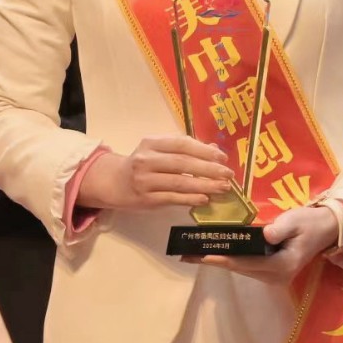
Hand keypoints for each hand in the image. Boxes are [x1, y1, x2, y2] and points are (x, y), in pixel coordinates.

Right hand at [77, 135, 235, 210]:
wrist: (114, 182)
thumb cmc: (144, 164)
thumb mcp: (160, 151)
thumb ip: (185, 149)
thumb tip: (216, 151)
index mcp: (152, 143)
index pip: (182, 144)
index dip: (204, 150)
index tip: (223, 157)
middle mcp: (146, 160)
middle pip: (183, 163)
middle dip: (209, 169)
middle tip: (228, 174)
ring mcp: (144, 180)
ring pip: (180, 183)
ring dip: (204, 186)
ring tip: (223, 188)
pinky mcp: (145, 198)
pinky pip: (172, 198)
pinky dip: (190, 199)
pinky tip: (205, 199)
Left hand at [190, 205, 337, 283]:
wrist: (327, 228)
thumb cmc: (311, 222)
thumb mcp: (296, 220)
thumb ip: (281, 228)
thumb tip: (264, 235)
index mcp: (282, 266)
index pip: (246, 262)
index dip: (223, 258)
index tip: (203, 255)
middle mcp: (276, 277)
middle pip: (239, 269)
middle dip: (214, 261)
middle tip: (188, 254)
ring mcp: (273, 277)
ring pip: (241, 269)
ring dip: (219, 261)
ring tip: (195, 254)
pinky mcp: (271, 272)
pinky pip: (246, 267)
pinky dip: (230, 260)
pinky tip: (214, 254)